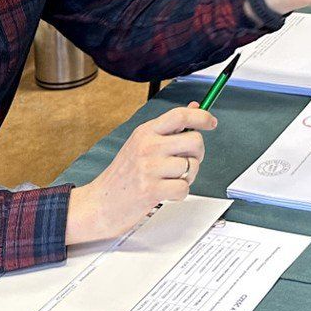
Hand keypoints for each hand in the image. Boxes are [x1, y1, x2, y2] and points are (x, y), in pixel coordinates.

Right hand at [66, 105, 213, 242]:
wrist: (99, 204)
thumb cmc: (123, 175)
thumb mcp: (141, 143)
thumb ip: (169, 127)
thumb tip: (194, 106)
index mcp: (146, 132)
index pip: (180, 115)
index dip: (201, 116)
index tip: (211, 122)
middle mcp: (148, 146)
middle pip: (194, 140)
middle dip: (198, 154)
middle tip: (186, 162)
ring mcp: (149, 168)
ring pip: (191, 166)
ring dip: (188, 176)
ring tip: (171, 180)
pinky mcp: (151, 190)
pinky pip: (184, 188)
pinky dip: (180, 193)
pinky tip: (166, 192)